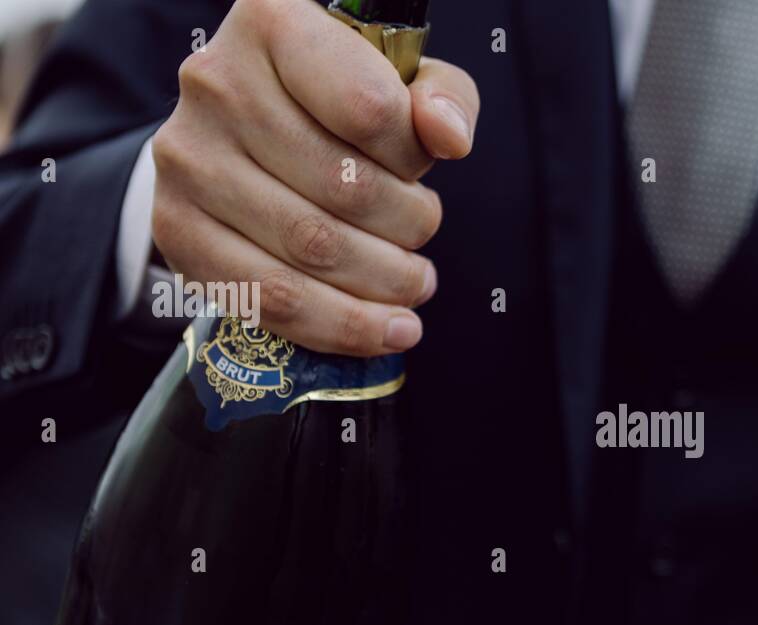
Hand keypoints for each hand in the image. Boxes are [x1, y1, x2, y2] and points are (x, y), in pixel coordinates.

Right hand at [150, 0, 479, 354]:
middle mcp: (216, 84)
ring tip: (413, 286)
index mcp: (274, 25)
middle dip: (408, 230)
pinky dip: (340, 325)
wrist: (241, 130)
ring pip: (312, 251)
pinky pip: (270, 299)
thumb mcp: (398, 79)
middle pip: (345, 189)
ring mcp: (188, 159)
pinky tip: (382, 329)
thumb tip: (448, 136)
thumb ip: (441, 98)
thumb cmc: (334, 101)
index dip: (414, 158)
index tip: (423, 172)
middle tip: (423, 238)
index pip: (369, 109)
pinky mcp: (178, 229)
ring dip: (383, 284)